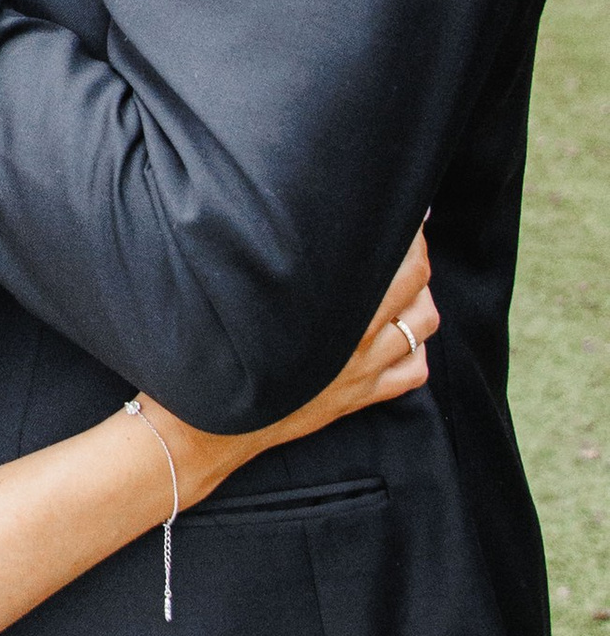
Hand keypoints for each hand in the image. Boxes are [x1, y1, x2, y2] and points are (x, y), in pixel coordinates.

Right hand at [151, 229, 436, 508]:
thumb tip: (295, 227)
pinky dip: (416, 350)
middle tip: (398, 235)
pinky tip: (395, 336)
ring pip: (424, 324)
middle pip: (417, 282)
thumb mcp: (246, 299)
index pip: (396, 259)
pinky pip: (415, 372)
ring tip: (398, 282)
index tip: (395, 208)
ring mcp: (364, 370)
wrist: (211, 428)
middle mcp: (358, 338)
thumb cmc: (216, 352)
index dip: (404, 230)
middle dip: (414, 252)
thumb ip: (279, 265)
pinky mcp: (362, 397)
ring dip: (419, 298)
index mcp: (331, 309)